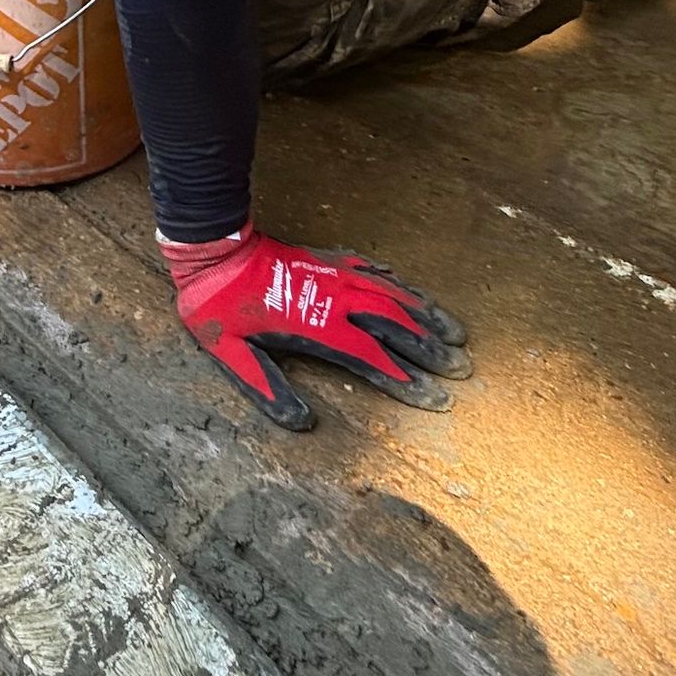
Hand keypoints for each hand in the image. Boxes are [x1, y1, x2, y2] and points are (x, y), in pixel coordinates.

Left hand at [159, 229, 469, 431]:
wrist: (213, 251)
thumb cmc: (219, 308)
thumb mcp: (233, 356)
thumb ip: (268, 389)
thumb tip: (304, 424)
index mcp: (317, 326)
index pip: (373, 359)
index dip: (407, 382)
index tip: (437, 399)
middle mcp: (336, 298)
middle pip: (395, 326)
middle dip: (430, 350)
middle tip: (462, 369)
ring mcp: (336, 275)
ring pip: (393, 295)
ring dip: (427, 315)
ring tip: (457, 333)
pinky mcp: (329, 260)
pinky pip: (374, 270)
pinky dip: (399, 283)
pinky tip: (414, 292)